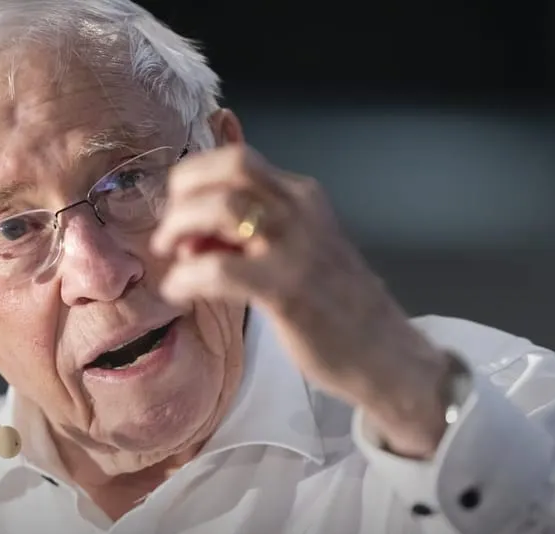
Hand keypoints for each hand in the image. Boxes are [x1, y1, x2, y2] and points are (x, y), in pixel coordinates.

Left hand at [150, 144, 450, 457]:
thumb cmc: (332, 306)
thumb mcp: (296, 249)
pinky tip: (180, 292)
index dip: (196, 180)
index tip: (181, 214)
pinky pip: (218, 268)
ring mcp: (295, 245)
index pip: (237, 160)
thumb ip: (249, 232)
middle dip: (183, 193)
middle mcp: (300, 208)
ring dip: (180, 227)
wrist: (384, 352)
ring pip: (220, 207)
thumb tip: (190, 232)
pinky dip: (187, 277)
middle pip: (229, 166)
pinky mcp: (287, 286)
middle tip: (170, 235)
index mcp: (302, 195)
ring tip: (172, 258)